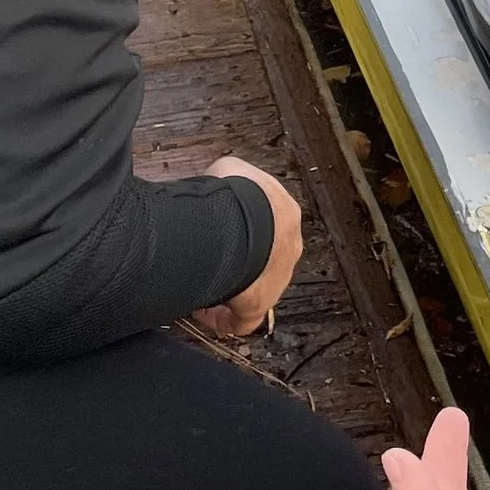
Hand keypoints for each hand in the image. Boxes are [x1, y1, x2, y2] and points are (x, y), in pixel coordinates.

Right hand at [194, 156, 301, 338]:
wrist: (240, 221)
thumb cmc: (236, 192)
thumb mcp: (230, 169)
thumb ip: (226, 178)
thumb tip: (213, 184)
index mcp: (285, 215)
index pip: (269, 227)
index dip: (245, 232)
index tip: (223, 235)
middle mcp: (287, 249)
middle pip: (264, 261)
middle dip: (241, 262)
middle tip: (214, 261)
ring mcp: (276, 280)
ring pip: (254, 289)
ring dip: (231, 288)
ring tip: (204, 285)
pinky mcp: (258, 305)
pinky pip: (240, 320)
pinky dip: (221, 319)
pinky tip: (202, 313)